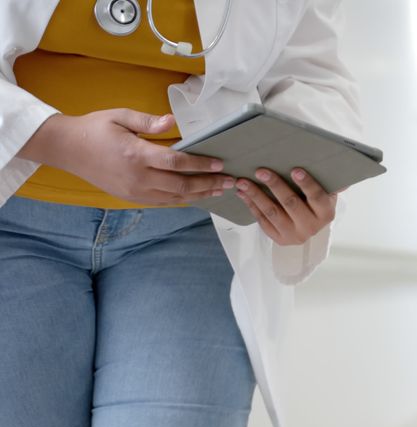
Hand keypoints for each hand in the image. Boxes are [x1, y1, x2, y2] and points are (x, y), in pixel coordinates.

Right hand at [18, 110, 234, 204]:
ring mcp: (134, 191)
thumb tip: (171, 121)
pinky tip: (197, 195)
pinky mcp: (131, 198)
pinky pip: (163, 202)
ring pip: (175, 198)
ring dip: (200, 194)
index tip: (220, 164)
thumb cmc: (95, 129)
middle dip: (209, 184)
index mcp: (136, 155)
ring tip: (220, 190)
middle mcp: (137, 177)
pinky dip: (183, 199)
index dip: (201, 165)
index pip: (176, 163)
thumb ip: (148, 122)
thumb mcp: (120, 116)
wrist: (67, 149)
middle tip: (230, 181)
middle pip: (181, 185)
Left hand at [235, 168, 337, 245]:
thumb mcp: (327, 193)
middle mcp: (311, 227)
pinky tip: (243, 193)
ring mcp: (294, 235)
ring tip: (244, 182)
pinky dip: (251, 205)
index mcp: (326, 213)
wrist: (309, 226)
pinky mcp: (279, 239)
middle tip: (261, 171)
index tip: (295, 170)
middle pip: (291, 204)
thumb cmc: (316, 202)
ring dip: (256, 195)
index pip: (317, 197)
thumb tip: (344, 171)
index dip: (306, 184)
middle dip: (275, 186)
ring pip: (273, 212)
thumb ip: (331, 183)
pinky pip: (263, 221)